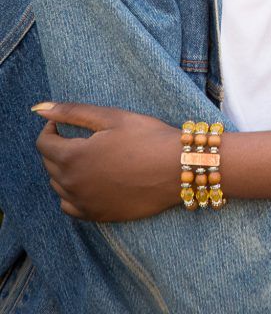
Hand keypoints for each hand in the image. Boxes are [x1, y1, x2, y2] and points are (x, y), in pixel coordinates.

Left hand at [34, 101, 178, 221]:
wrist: (177, 169)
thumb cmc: (146, 137)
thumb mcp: (110, 117)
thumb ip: (72, 112)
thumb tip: (39, 108)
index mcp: (73, 157)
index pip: (43, 143)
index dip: (52, 129)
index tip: (65, 123)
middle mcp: (72, 184)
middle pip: (49, 164)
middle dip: (58, 147)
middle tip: (81, 136)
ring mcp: (84, 203)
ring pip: (58, 186)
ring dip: (64, 169)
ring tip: (88, 156)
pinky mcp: (97, 215)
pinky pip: (70, 206)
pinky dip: (72, 193)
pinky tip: (89, 181)